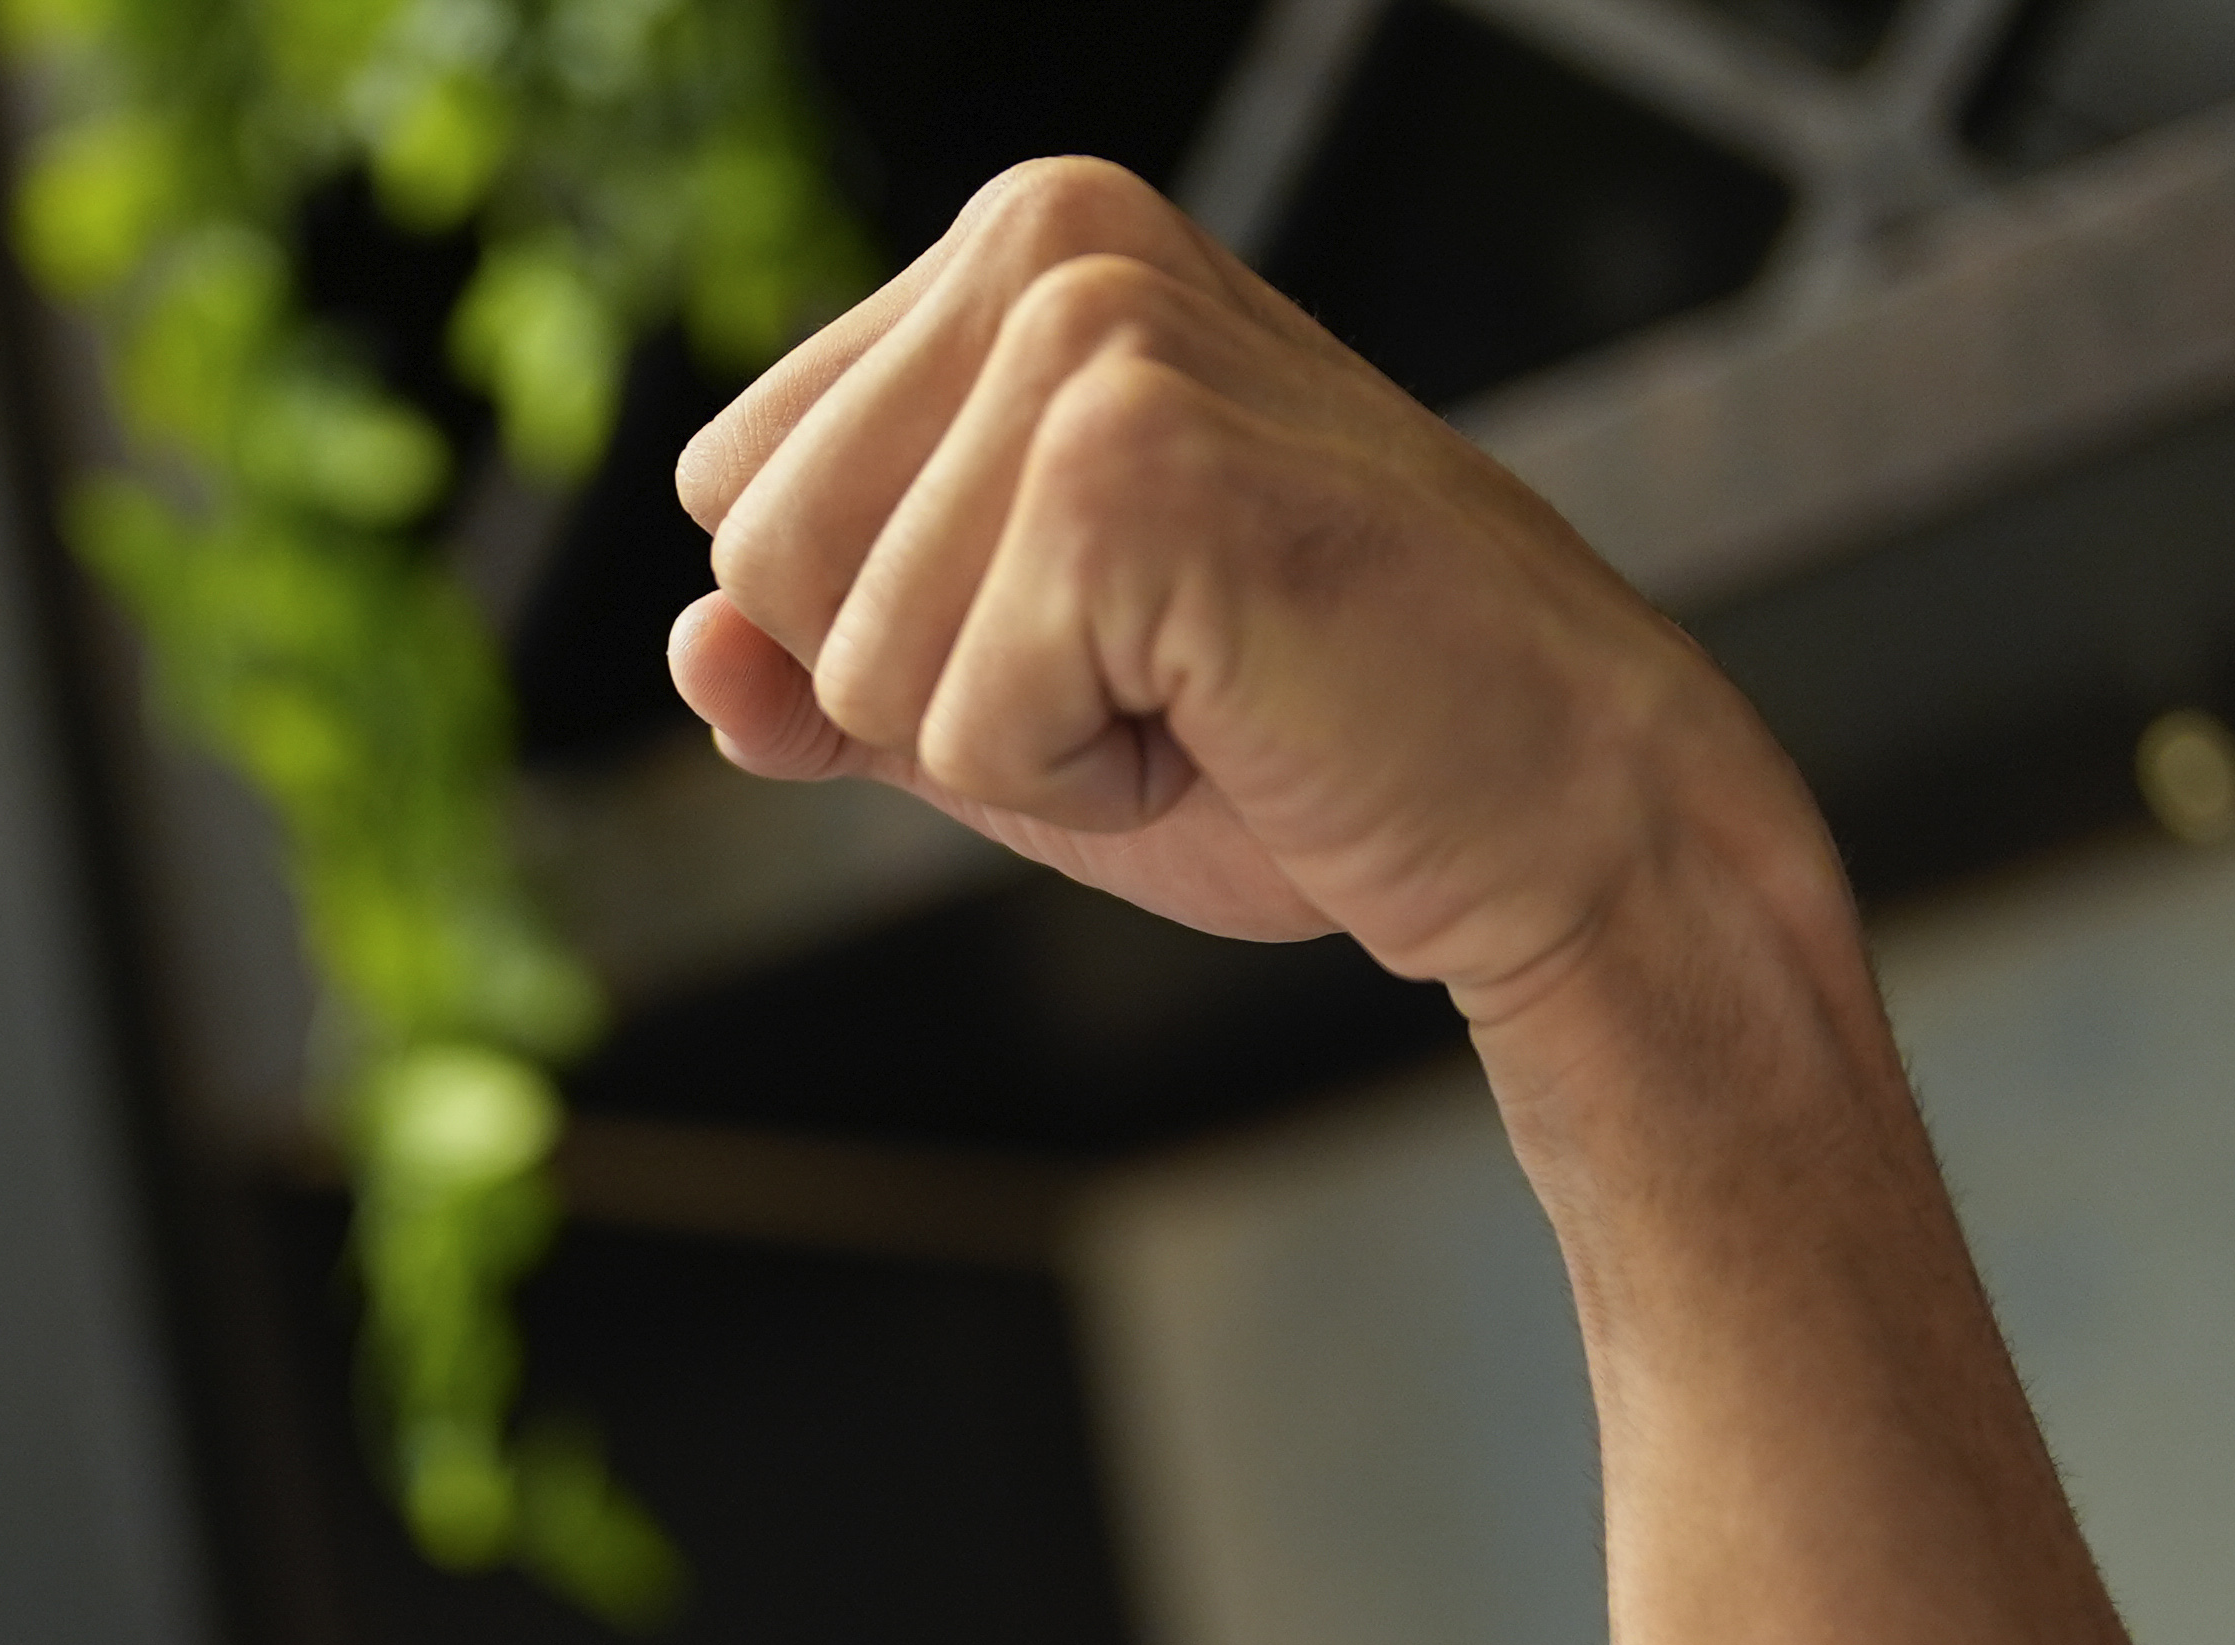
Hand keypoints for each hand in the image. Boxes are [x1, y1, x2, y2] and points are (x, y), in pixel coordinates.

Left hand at [669, 161, 1812, 1016]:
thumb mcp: (996, 707)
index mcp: (1014, 248)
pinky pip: (958, 728)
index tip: (1086, 624)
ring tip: (1198, 683)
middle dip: (925, 692)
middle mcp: (1046, 244)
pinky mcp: (1133, 471)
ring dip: (1014, 745)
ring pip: (846, 661)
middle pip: (757, 569)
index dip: (879, 637)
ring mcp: (1092, 341)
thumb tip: (686, 649)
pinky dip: (1079, 783)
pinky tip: (1229, 711)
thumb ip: (819, 672)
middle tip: (1149, 666)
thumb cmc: (1295, 739)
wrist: (1547, 809)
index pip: (730, 496)